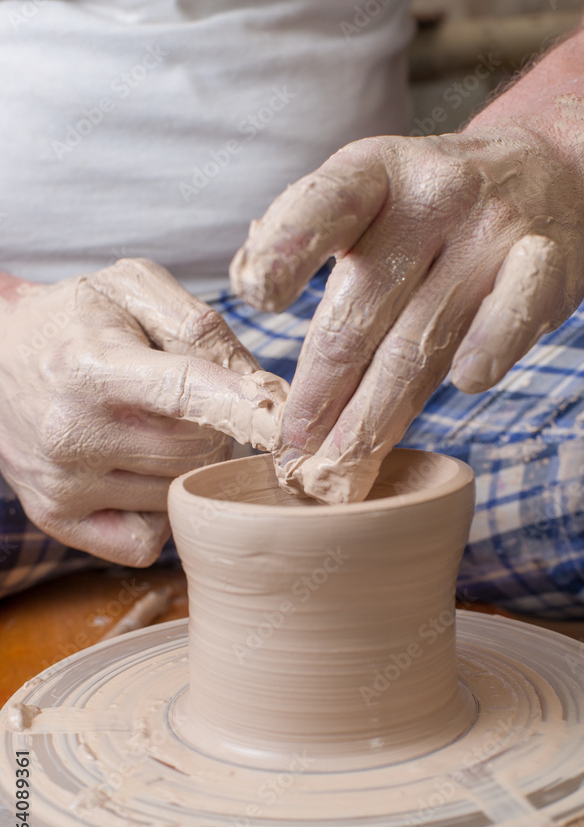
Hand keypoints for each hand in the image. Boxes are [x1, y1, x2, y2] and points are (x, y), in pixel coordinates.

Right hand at [0, 258, 287, 563]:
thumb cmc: (78, 319)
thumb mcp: (132, 288)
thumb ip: (200, 324)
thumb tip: (257, 385)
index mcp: (92, 366)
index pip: (188, 394)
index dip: (245, 406)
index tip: (283, 418)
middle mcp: (71, 431)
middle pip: (198, 450)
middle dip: (211, 426)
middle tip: (182, 401)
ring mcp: (62, 483)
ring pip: (179, 494)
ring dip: (184, 465)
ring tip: (148, 426)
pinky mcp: (57, 519)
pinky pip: (149, 539)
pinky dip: (156, 511)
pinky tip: (133, 470)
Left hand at [230, 125, 583, 502]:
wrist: (543, 170)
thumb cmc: (429, 209)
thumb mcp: (366, 201)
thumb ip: (312, 246)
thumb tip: (255, 307)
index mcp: (373, 173)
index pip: (323, 206)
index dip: (286, 248)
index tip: (258, 298)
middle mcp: (433, 194)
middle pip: (364, 306)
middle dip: (324, 386)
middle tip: (298, 443)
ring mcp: (492, 228)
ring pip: (423, 335)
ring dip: (380, 410)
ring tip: (346, 458)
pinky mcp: (547, 262)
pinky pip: (513, 313)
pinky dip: (489, 349)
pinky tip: (466, 384)